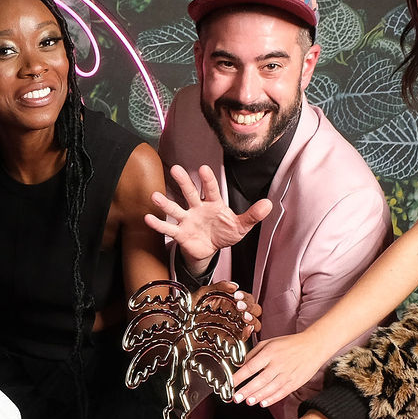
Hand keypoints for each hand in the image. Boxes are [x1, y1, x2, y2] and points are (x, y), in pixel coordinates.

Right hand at [145, 165, 270, 265]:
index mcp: (213, 204)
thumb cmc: (224, 232)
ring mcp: (187, 220)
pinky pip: (168, 229)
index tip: (203, 168)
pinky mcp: (180, 233)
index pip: (211, 189)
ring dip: (165, 203)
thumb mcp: (241, 226)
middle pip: (189, 193)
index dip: (207, 180)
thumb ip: (252, 215)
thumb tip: (269, 204)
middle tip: (176, 169)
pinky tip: (148, 218)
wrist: (210, 249)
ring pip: (175, 209)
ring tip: (155, 196)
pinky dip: (158, 224)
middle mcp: (197, 208)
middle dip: (183, 182)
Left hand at [191, 279, 262, 336]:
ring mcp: (234, 327)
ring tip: (243, 317)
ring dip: (252, 319)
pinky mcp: (230, 339)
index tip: (237, 297)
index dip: (246, 297)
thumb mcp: (202, 294)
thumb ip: (218, 286)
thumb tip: (234, 285)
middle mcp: (235, 315)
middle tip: (239, 307)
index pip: (248, 299)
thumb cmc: (189, 311)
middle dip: (250, 307)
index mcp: (231, 303)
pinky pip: (245, 337)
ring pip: (254, 323)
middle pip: (254, 309)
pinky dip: (248, 332)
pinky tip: (245, 327)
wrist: (179, 328)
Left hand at [231, 330, 336, 408]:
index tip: (229, 384)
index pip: (251, 367)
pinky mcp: (295, 382)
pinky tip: (263, 403)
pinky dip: (272, 399)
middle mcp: (278, 363)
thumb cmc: (289, 344)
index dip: (239, 377)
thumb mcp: (269, 343)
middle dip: (247, 390)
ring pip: (271, 388)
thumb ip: (253, 354)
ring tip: (248, 402)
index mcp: (270, 352)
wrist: (314, 346)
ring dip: (258, 396)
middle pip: (260, 379)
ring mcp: (288, 374)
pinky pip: (282, 392)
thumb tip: (239, 365)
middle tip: (236, 398)